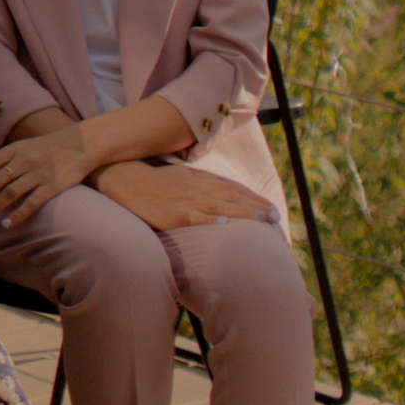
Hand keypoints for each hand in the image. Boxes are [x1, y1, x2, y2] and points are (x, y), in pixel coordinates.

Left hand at [0, 125, 96, 234]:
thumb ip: (6, 158)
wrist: (82, 144)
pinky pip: (31, 203)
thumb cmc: (48, 148)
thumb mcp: (25, 146)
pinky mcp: (53, 186)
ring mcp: (39, 173)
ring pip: (9, 194)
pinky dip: (17, 215)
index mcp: (14, 149)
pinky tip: (6, 225)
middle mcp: (24, 160)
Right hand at [94, 159, 276, 233]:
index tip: (272, 210)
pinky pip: (193, 216)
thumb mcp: (183, 179)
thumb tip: (223, 198)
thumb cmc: (156, 183)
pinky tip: (223, 226)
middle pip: (232, 197)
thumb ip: (203, 186)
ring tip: (261, 220)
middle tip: (276, 217)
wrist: (127, 180)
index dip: (254, 199)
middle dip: (256, 207)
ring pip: (219, 206)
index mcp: (201, 181)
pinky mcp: (173, 213)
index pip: (234, 189)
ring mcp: (186, 200)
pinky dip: (209, 220)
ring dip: (241, 212)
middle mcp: (198, 188)